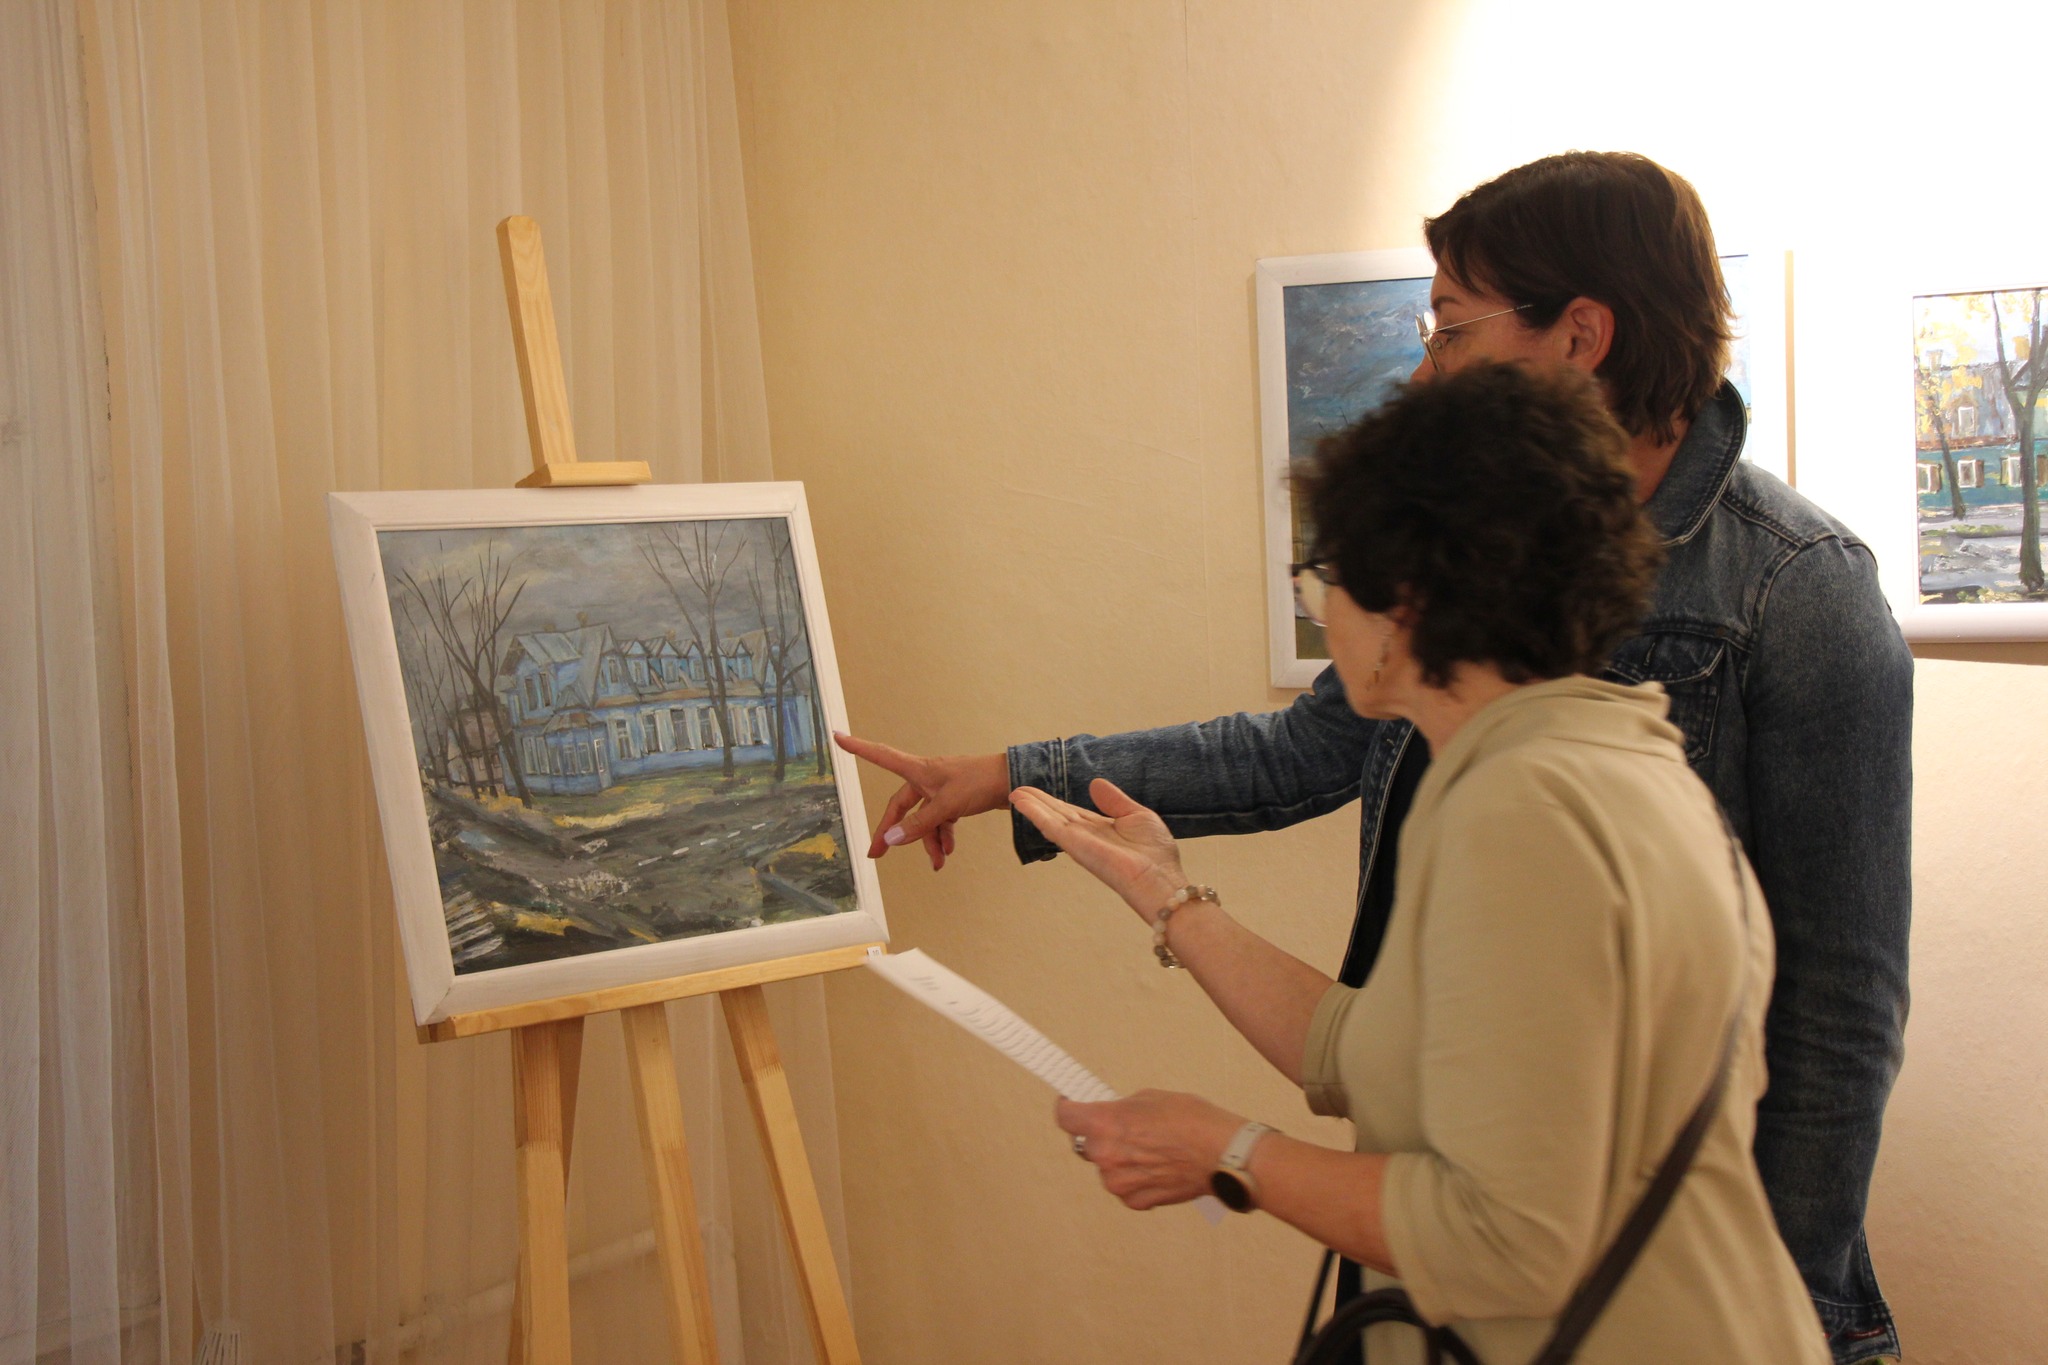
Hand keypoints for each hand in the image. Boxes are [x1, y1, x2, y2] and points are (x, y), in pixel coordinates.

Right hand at [832, 732, 1010, 869]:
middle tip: (877, 854)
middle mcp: (926, 778)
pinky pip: (941, 820)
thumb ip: (919, 824)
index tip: (837, 736)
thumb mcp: (946, 806)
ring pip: (924, 818)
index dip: (858, 747)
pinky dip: (943, 836)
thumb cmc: (979, 783)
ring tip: (937, 863)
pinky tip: (948, 852)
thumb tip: (892, 839)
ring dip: (927, 841)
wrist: (1014, 782)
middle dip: (892, 831)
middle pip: (901, 805)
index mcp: (918, 771)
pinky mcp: (955, 799)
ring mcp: (941, 789)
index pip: (880, 756)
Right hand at [1008, 778, 1185, 919]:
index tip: (1038, 792)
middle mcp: (1086, 836)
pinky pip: (1051, 825)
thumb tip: (1095, 783)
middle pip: (1056, 814)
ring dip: (1031, 806)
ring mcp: (1078, 841)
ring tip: (1013, 793)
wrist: (1159, 879)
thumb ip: (1115, 801)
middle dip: (1037, 802)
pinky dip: (1035, 812)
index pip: (1071, 812)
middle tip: (1016, 789)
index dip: (1054, 802)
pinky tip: (1021, 802)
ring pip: (1050, 819)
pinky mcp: (1075, 845)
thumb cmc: (1155, 854)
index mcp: (1100, 829)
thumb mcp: (1138, 816)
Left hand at [1058, 1091, 1244, 1209]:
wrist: (1222, 1153)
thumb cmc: (1193, 1120)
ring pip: (1106, 1167)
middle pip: (1086, 1143)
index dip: (1068, 1108)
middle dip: (1100, 1134)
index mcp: (1105, 1124)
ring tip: (1149, 1149)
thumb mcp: (1149, 1098)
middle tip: (1123, 1127)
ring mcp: (1120, 1182)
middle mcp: (1106, 1156)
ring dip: (1118, 1158)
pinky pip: (1125, 1187)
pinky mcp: (1136, 1201)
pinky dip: (1135, 1179)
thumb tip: (1112, 1116)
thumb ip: (1121, 1109)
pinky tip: (1156, 1167)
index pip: (1066, 1117)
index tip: (1073, 1105)